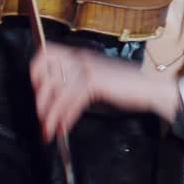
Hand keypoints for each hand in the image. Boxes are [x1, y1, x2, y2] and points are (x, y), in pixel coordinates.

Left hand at [29, 45, 170, 141]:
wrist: (148, 87)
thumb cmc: (125, 86)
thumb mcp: (96, 78)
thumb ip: (77, 82)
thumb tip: (55, 98)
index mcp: (80, 55)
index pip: (47, 53)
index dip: (36, 70)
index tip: (35, 89)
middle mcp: (81, 59)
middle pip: (48, 77)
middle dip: (41, 101)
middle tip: (41, 118)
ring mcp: (88, 69)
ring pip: (59, 94)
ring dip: (51, 116)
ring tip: (48, 131)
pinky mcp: (95, 83)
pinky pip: (73, 103)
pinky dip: (66, 119)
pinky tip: (63, 129)